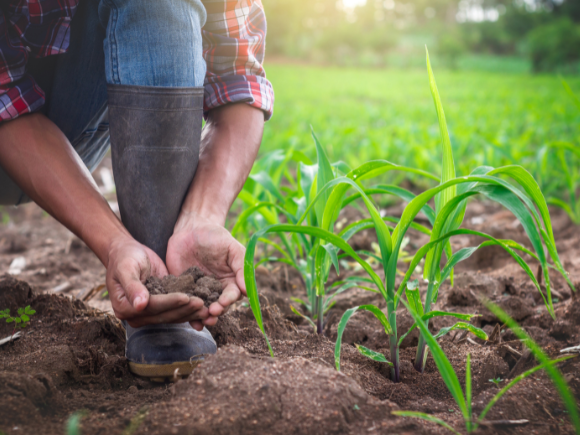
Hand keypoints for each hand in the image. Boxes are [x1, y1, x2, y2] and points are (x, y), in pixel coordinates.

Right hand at [105, 235, 208, 326]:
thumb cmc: (125, 257)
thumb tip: (140, 305)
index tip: (186, 297)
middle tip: (202, 304)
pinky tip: (203, 307)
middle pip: (164, 315)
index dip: (169, 303)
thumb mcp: (126, 267)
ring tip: (206, 308)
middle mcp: (136, 315)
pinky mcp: (160, 308)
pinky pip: (175, 311)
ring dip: (189, 312)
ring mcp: (149, 313)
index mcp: (124, 307)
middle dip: (184, 309)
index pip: (151, 307)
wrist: (127, 253)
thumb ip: (132, 286)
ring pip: (172, 316)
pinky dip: (189, 310)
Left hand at [166, 213, 245, 328]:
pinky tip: (190, 322)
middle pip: (219, 306)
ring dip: (204, 317)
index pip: (232, 295)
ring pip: (204, 309)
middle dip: (216, 311)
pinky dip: (188, 314)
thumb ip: (241, 266)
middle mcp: (216, 289)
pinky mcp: (184, 290)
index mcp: (231, 280)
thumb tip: (246, 289)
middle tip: (211, 313)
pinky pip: (186, 304)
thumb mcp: (232, 247)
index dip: (228, 300)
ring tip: (201, 321)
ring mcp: (200, 291)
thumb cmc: (215, 236)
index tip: (223, 303)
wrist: (191, 228)